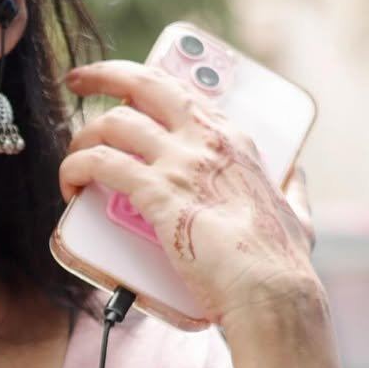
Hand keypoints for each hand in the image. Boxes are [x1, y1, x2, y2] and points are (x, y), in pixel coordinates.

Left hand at [60, 60, 320, 326]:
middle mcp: (207, 140)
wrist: (271, 292)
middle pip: (144, 84)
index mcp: (235, 140)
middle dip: (104, 75)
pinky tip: (70, 184)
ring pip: (113, 124)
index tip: (122, 85)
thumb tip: (294, 176)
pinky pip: (100, 163)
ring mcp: (181, 163)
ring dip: (82, 138)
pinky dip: (76, 167)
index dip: (145, 83)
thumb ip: (292, 190)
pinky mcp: (157, 192)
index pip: (182, 92)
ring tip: (73, 162)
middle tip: (78, 81)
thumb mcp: (298, 214)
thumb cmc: (281, 263)